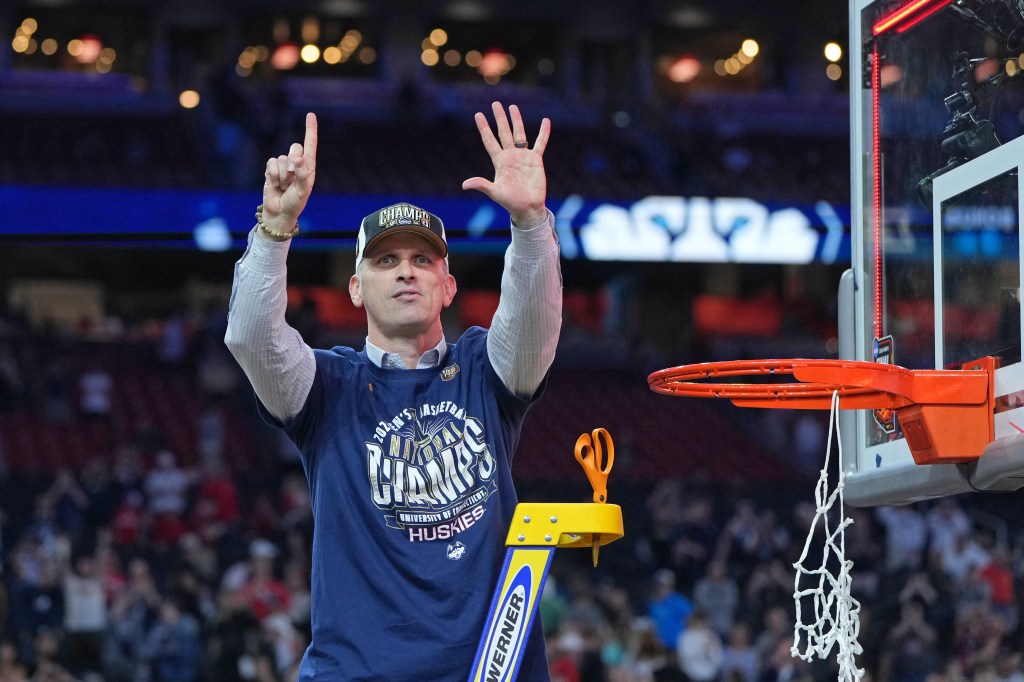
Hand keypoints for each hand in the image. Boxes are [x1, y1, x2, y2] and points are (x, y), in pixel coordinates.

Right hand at [261, 112, 317, 236]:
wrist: (279, 213)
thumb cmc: (295, 203)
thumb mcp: (303, 191)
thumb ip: (303, 174)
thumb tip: (300, 159)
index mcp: (309, 167)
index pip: (310, 144)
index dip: (310, 129)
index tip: (310, 115)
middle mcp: (297, 163)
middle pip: (295, 147)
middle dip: (294, 161)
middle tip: (292, 177)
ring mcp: (284, 166)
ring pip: (282, 158)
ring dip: (283, 174)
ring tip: (284, 186)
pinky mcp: (271, 169)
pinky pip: (271, 162)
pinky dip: (273, 174)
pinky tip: (275, 184)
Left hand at [463, 102, 550, 227]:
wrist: (528, 208)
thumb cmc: (511, 202)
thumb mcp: (495, 192)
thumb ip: (482, 185)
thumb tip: (464, 185)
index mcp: (499, 162)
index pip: (489, 141)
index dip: (484, 128)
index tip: (478, 114)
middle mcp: (510, 156)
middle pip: (504, 132)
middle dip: (500, 118)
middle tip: (495, 103)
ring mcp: (523, 157)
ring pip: (520, 134)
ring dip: (516, 120)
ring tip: (513, 107)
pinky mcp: (536, 160)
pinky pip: (540, 143)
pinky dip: (543, 133)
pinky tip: (546, 121)